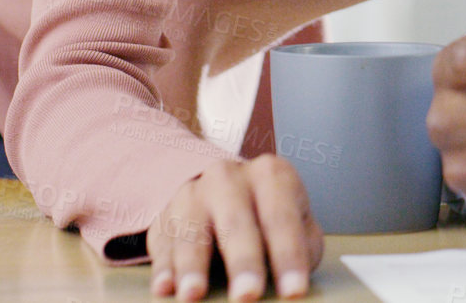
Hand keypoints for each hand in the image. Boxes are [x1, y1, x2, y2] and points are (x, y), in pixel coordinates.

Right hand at [147, 154, 322, 301]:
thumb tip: (295, 279)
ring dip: (193, 266)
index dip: (288, 256)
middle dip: (243, 261)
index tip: (294, 290)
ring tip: (194, 295)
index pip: (281, 218)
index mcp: (271, 175)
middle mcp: (229, 177)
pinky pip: (162, 242)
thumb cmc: (269, 215)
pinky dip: (163, 267)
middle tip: (247, 296)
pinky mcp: (165, 216)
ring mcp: (193, 193)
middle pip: (236, 222)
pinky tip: (165, 287)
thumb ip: (302, 246)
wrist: (224, 188)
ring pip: (192, 230)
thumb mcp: (296, 222)